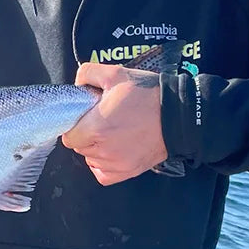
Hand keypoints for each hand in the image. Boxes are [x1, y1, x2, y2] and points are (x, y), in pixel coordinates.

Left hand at [62, 62, 167, 185]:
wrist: (178, 115)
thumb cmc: (146, 94)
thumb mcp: (115, 73)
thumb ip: (88, 73)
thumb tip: (77, 84)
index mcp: (96, 127)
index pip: (69, 135)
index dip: (75, 124)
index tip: (86, 116)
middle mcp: (104, 150)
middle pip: (79, 147)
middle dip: (86, 134)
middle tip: (102, 120)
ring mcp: (117, 164)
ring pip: (91, 160)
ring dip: (95, 149)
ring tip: (112, 133)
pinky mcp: (128, 172)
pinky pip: (103, 174)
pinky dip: (103, 164)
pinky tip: (113, 149)